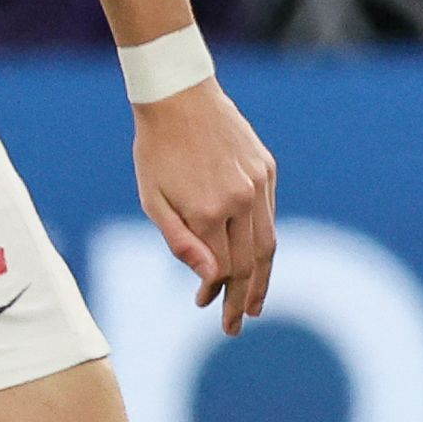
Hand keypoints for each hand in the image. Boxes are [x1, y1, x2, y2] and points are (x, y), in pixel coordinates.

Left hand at [133, 77, 278, 332]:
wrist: (179, 96)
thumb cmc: (157, 151)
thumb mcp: (153, 200)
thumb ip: (180, 243)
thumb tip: (210, 280)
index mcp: (209, 211)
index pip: (222, 269)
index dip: (215, 293)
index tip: (203, 305)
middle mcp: (241, 200)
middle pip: (251, 264)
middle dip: (243, 299)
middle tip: (236, 325)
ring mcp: (259, 184)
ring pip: (268, 243)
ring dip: (263, 278)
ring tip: (256, 304)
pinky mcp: (267, 169)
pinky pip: (269, 214)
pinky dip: (264, 241)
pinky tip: (256, 257)